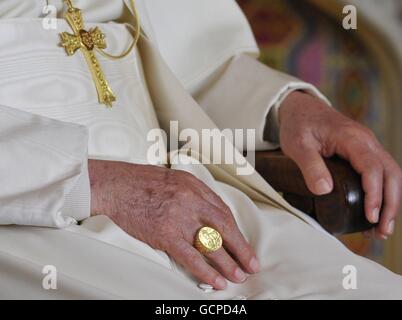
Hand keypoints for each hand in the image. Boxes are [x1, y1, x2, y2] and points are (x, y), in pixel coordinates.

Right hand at [88, 160, 259, 288]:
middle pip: (224, 228)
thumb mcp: (174, 179)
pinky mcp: (165, 234)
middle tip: (251, 264)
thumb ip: (194, 194)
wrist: (116, 186)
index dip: (236, 231)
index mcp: (195, 187)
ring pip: (210, 244)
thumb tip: (209, 214)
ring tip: (238, 276)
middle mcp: (192, 201)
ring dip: (227, 263)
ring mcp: (180, 218)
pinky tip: (215, 280)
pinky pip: (190, 256)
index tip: (243, 244)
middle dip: (241, 248)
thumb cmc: (141, 182)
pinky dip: (205, 271)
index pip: (223, 212)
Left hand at [279, 91, 401, 238]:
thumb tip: (325, 190)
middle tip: (382, 230)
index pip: (372, 168)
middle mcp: (366, 141)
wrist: (300, 108)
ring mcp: (367, 145)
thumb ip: (310, 166)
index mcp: (352, 138)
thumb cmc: (298, 125)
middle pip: (390, 173)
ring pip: (390, 174)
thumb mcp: (297, 145)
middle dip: (390, 204)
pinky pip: (381, 172)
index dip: (374, 194)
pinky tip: (376, 210)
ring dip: (391, 201)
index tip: (371, 216)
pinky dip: (383, 192)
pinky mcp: (363, 151)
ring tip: (382, 228)